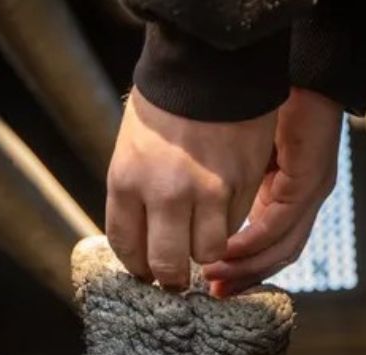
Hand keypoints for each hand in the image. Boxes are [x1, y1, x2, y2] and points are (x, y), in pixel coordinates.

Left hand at [106, 87, 276, 289]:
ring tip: (203, 242)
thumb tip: (143, 238)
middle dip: (170, 277)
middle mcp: (163, 192)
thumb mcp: (130, 149)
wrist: (207, 66)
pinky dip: (230, 225)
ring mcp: (205, 191)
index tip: (145, 270)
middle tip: (175, 276)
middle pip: (166, 263)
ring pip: (207, 252)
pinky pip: (235, 225)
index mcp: (126, 181)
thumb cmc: (165, 105)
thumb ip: (134, 195)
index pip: (127, 246)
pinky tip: (223, 212)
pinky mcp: (239, 184)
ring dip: (205, 253)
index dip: (137, 266)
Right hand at [203, 88, 343, 296]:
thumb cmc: (254, 105)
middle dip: (241, 278)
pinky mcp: (311, 182)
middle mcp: (302, 201)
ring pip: (282, 247)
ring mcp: (310, 193)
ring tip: (212, 275)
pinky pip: (282, 224)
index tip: (209, 283)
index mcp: (283, 194)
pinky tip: (226, 247)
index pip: (266, 245)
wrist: (288, 70)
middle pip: (277, 256)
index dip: (239, 268)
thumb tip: (180, 212)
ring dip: (246, 266)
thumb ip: (217, 182)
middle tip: (209, 292)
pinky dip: (254, 241)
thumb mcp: (231, 152)